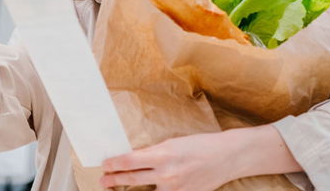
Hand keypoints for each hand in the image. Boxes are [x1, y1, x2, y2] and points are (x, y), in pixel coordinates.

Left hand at [101, 133, 232, 190]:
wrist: (226, 157)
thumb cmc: (199, 145)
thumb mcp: (172, 143)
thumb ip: (154, 153)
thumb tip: (134, 160)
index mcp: (162, 154)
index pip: (129, 161)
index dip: (114, 164)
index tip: (106, 165)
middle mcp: (167, 173)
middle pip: (132, 178)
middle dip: (114, 180)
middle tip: (103, 181)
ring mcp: (175, 188)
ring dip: (130, 189)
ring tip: (118, 187)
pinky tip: (148, 190)